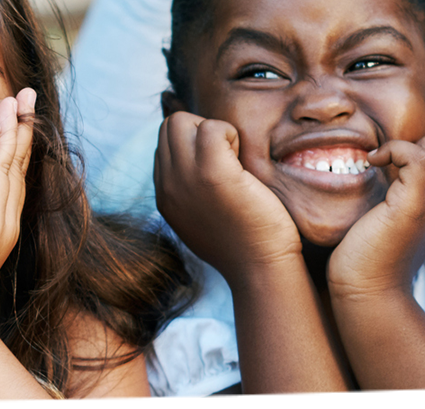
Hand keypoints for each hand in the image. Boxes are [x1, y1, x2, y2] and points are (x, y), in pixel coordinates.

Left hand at [0, 88, 35, 314]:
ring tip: (12, 101)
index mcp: (2, 225)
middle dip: (22, 128)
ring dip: (9, 132)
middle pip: (18, 166)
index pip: (16, 175)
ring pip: (6, 169)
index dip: (20, 142)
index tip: (21, 114)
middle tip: (27, 95)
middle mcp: (5, 222)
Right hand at [154, 112, 300, 279]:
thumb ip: (191, 192)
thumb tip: (198, 165)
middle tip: (227, 158)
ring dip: (214, 131)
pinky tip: (244, 163)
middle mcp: (167, 185)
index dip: (193, 145)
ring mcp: (185, 178)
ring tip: (234, 160)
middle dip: (199, 130)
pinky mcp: (213, 173)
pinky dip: (231, 134)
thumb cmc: (244, 243)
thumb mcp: (203, 219)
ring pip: (183, 121)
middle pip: (169, 126)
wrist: (259, 269)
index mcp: (164, 195)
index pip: (164, 145)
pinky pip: (212, 127)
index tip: (219, 166)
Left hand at [327, 131, 424, 296]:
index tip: (410, 156)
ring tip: (394, 159)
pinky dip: (396, 149)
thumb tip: (392, 159)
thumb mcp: (401, 213)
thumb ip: (409, 189)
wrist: (365, 291)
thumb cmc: (372, 252)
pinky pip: (419, 160)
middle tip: (404, 156)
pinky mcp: (412, 208)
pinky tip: (374, 161)